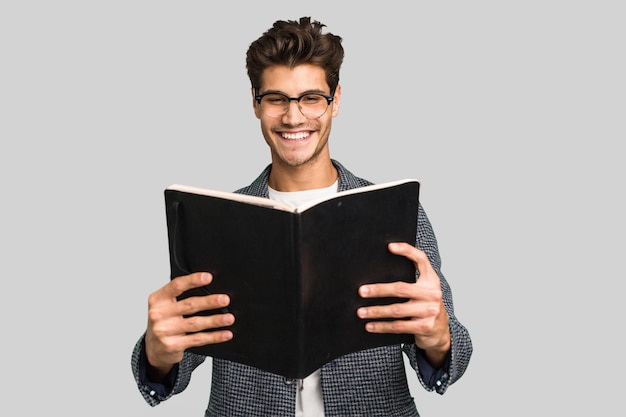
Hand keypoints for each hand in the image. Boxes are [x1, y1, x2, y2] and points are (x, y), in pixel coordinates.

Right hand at [144, 272, 233, 378]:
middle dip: (209, 302)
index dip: (193, 280)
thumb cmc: (164, 321)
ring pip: (195, 323)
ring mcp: (164, 331)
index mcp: (158, 299)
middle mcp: (159, 314)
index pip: (176, 286)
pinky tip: (225, 333)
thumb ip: (180, 296)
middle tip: (225, 299)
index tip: (208, 277)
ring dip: (215, 320)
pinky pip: (197, 339)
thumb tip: (210, 288)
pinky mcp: (172, 346)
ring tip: (229, 318)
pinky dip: (214, 336)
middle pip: (189, 305)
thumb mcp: (165, 305)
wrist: (153, 348)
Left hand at [357, 242, 450, 366]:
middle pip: (401, 288)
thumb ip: (410, 279)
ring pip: (396, 310)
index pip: (421, 259)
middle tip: (361, 291)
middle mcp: (432, 294)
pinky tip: (370, 326)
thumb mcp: (423, 290)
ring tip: (361, 312)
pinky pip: (398, 326)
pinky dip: (382, 326)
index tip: (390, 247)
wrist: (440, 331)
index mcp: (431, 280)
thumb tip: (379, 270)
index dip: (406, 250)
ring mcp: (429, 311)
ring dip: (376, 311)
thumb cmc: (425, 305)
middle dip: (379, 290)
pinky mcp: (424, 327)